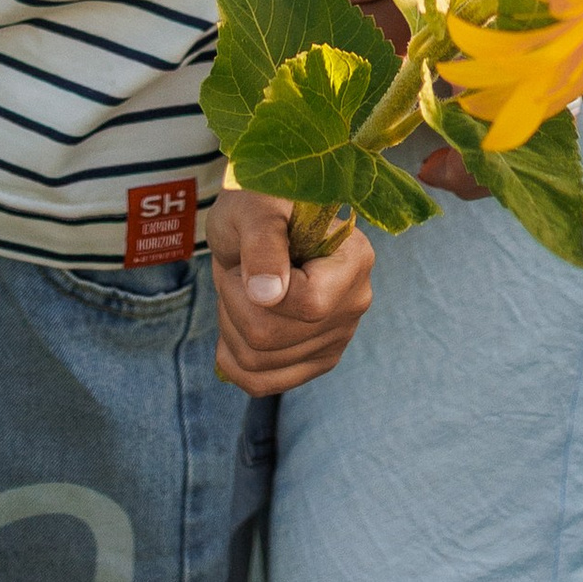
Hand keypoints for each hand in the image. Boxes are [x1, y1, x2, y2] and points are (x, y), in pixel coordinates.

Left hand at [209, 191, 377, 392]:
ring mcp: (336, 337)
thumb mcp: (253, 206)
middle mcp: (354, 302)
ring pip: (260, 364)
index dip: (258, 292)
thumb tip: (267, 295)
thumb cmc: (258, 198)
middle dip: (233, 304)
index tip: (246, 262)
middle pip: (273, 338)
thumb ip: (263, 243)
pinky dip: (233, 359)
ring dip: (229, 326)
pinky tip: (234, 326)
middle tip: (238, 272)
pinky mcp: (313, 360)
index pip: (308, 303)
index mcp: (353, 259)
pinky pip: (261, 383)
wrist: (258, 218)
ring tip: (241, 291)